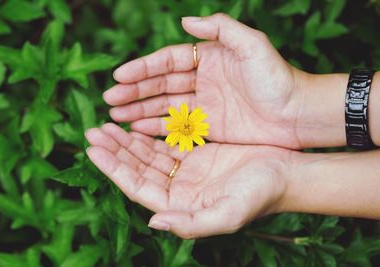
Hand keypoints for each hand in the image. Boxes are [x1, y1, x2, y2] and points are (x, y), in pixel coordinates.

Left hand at [85, 123, 289, 238]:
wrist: (285, 174)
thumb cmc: (261, 195)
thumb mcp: (228, 214)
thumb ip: (191, 224)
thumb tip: (153, 221)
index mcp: (180, 206)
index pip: (138, 187)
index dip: (114, 169)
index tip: (93, 149)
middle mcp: (178, 190)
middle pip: (137, 169)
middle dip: (114, 151)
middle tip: (93, 130)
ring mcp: (186, 171)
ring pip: (147, 155)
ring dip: (126, 141)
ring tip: (106, 125)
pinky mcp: (195, 154)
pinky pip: (164, 143)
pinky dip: (148, 134)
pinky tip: (133, 123)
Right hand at [103, 13, 304, 148]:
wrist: (297, 115)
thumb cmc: (278, 79)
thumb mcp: (253, 46)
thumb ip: (221, 29)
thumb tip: (184, 22)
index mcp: (209, 57)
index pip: (168, 61)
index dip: (143, 68)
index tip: (120, 76)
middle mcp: (202, 79)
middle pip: (160, 84)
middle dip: (134, 91)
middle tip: (109, 100)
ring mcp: (204, 104)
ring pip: (164, 105)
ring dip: (139, 110)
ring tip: (115, 116)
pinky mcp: (209, 126)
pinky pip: (177, 126)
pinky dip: (157, 128)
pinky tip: (138, 130)